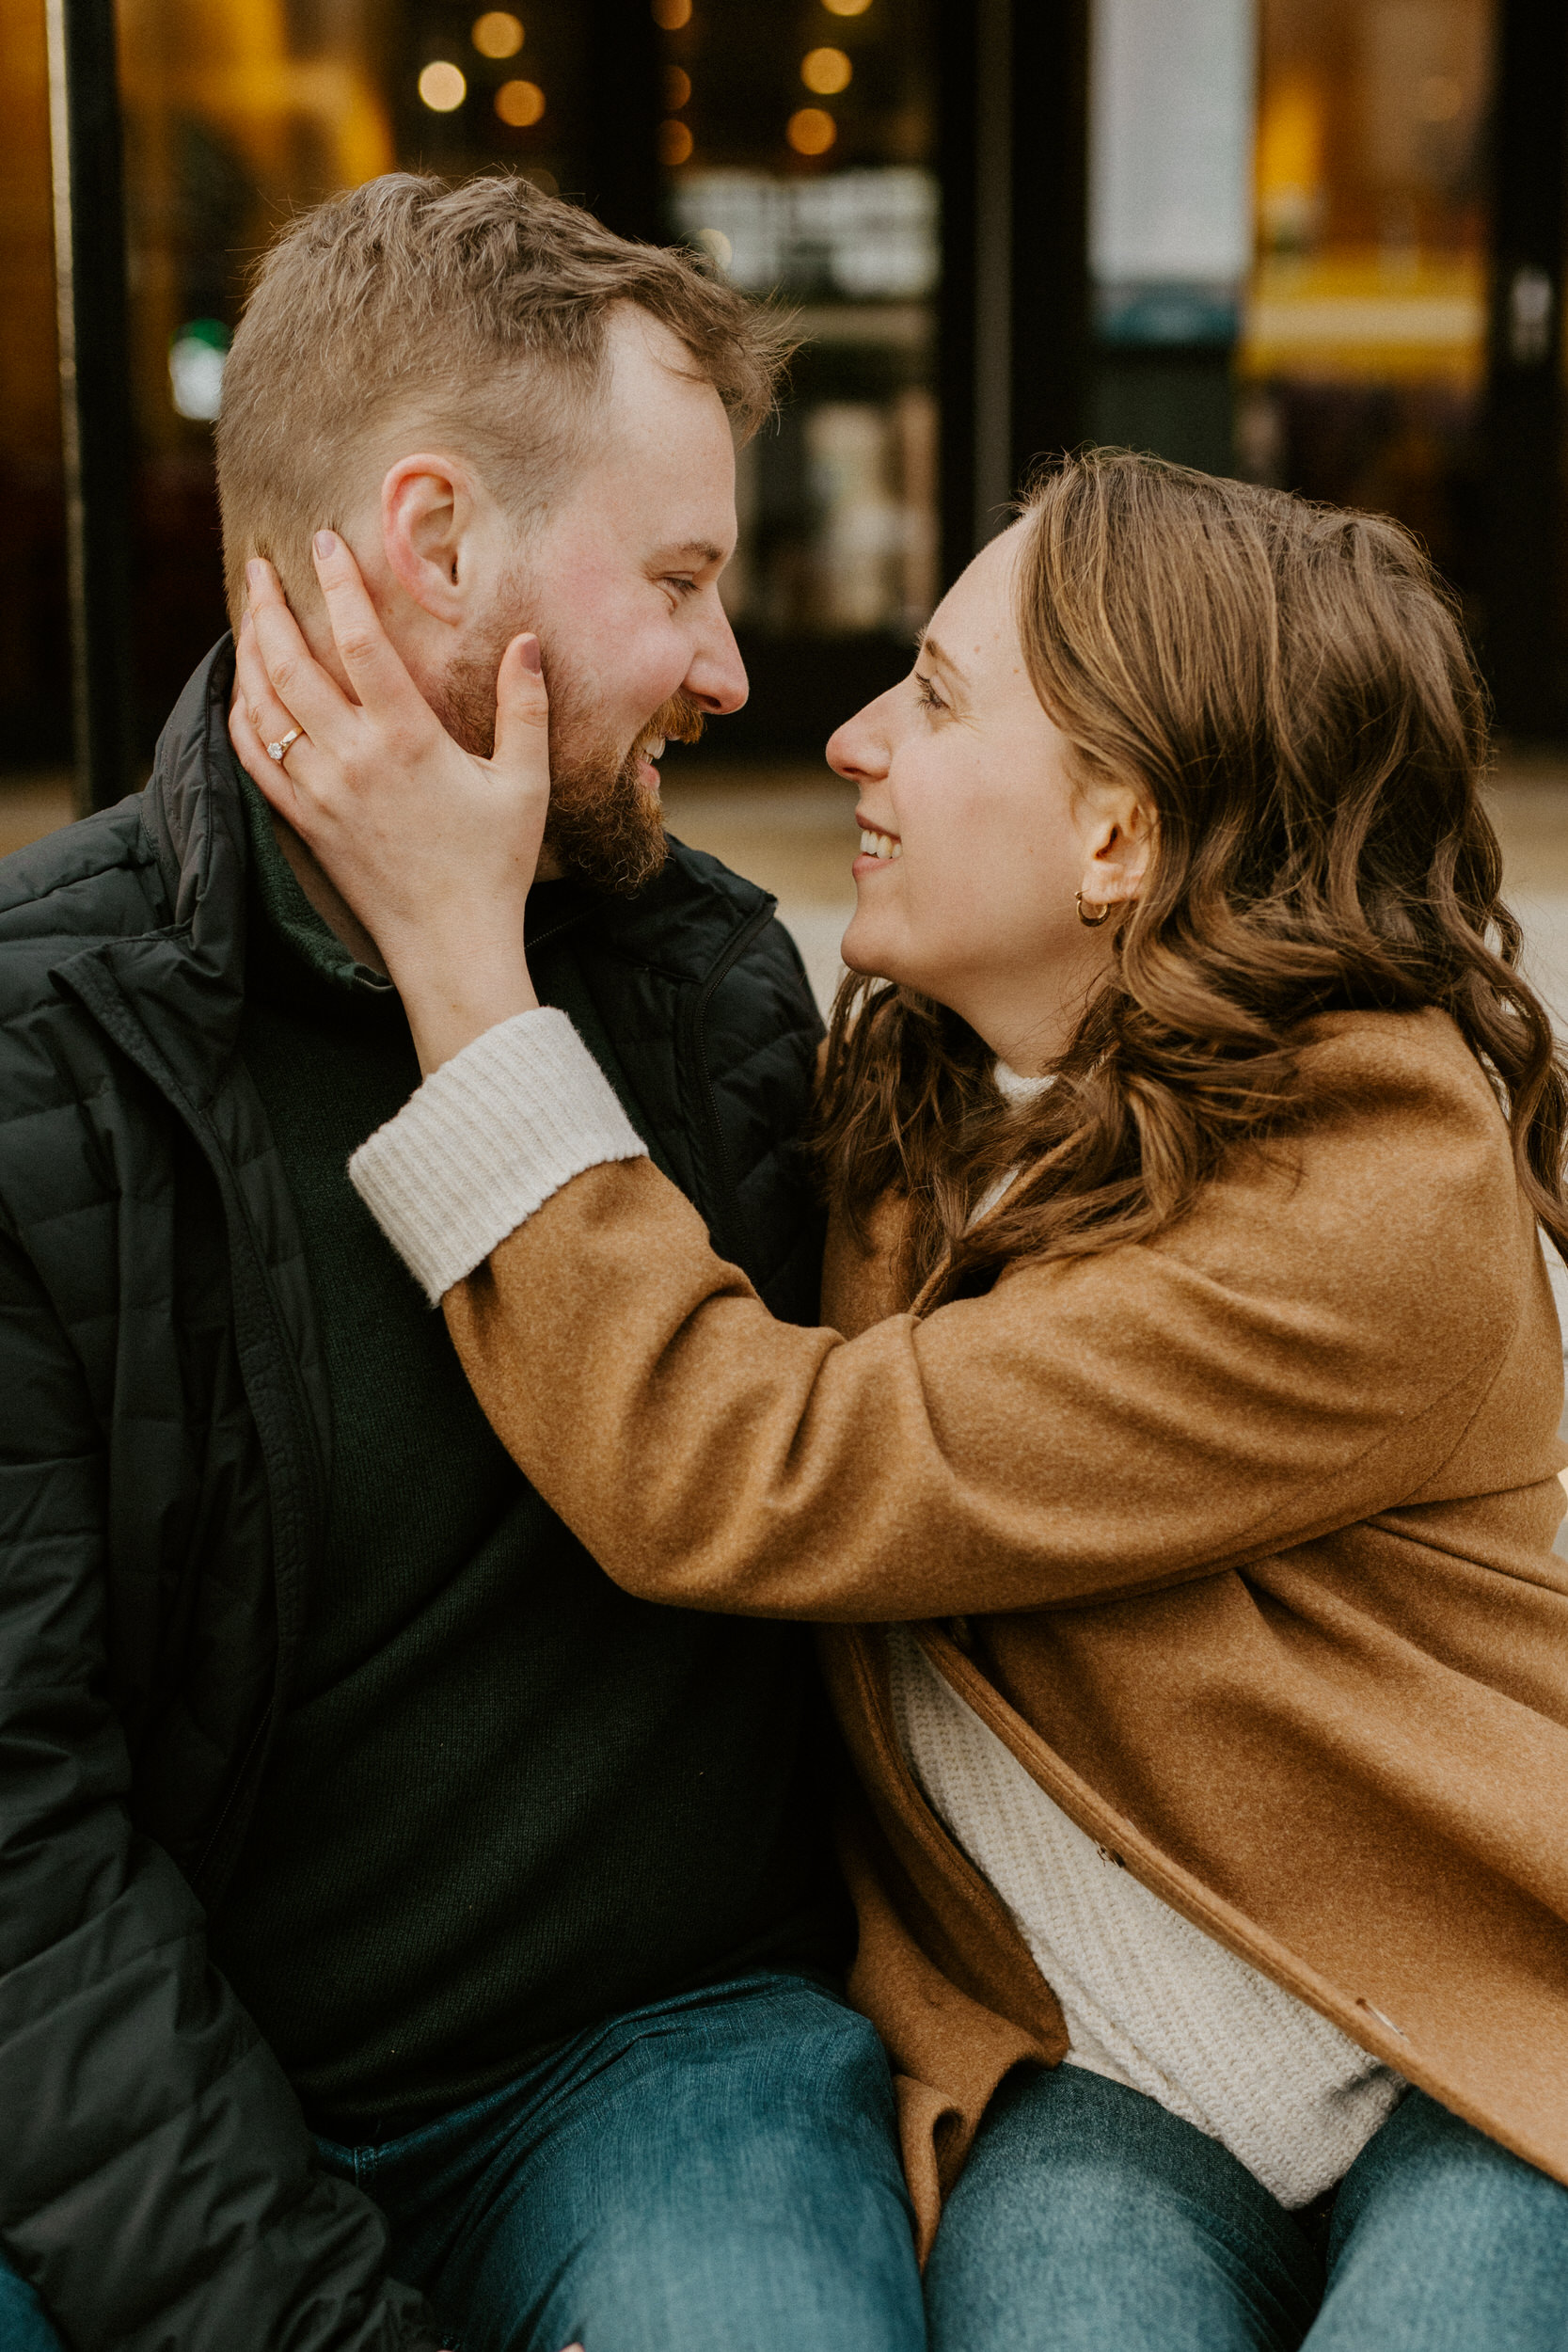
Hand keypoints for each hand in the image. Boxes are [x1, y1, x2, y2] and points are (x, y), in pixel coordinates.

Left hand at [230, 532, 547, 1073]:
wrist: (450, 943)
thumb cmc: (494, 865)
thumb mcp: (525, 783)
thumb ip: (525, 708)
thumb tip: (527, 643)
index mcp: (406, 740)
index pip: (361, 644)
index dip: (340, 587)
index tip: (323, 542)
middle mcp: (351, 759)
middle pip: (292, 665)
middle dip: (270, 608)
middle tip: (260, 568)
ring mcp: (319, 791)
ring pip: (264, 707)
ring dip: (250, 654)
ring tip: (249, 616)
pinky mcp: (305, 821)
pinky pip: (255, 757)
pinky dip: (242, 716)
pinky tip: (243, 691)